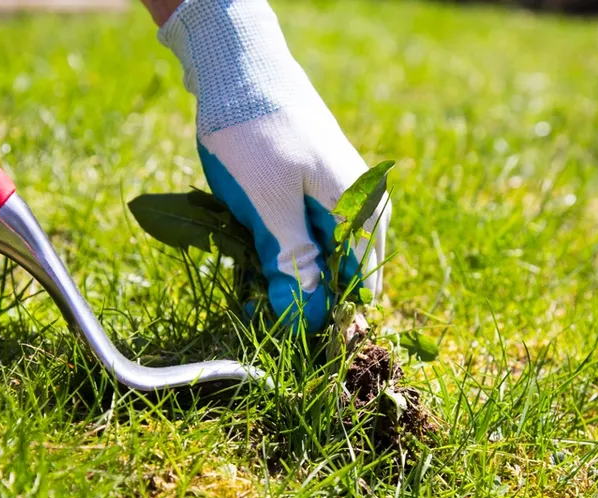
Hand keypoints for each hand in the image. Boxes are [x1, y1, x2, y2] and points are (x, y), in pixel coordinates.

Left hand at [158, 0, 389, 333]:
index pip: (359, 286)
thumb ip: (293, 262)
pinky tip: (251, 252)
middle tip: (260, 305)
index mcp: (361, 210)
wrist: (236, 63)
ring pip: (319, 257)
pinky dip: (278, 250)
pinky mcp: (312, 190)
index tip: (290, 333)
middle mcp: (360, 206)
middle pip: (340, 275)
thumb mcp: (268, 205)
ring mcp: (336, 196)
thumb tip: (307, 318)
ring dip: (286, 274)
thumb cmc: (254, 132)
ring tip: (250, 281)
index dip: (326, 316)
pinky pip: (303, 235)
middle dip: (303, 296)